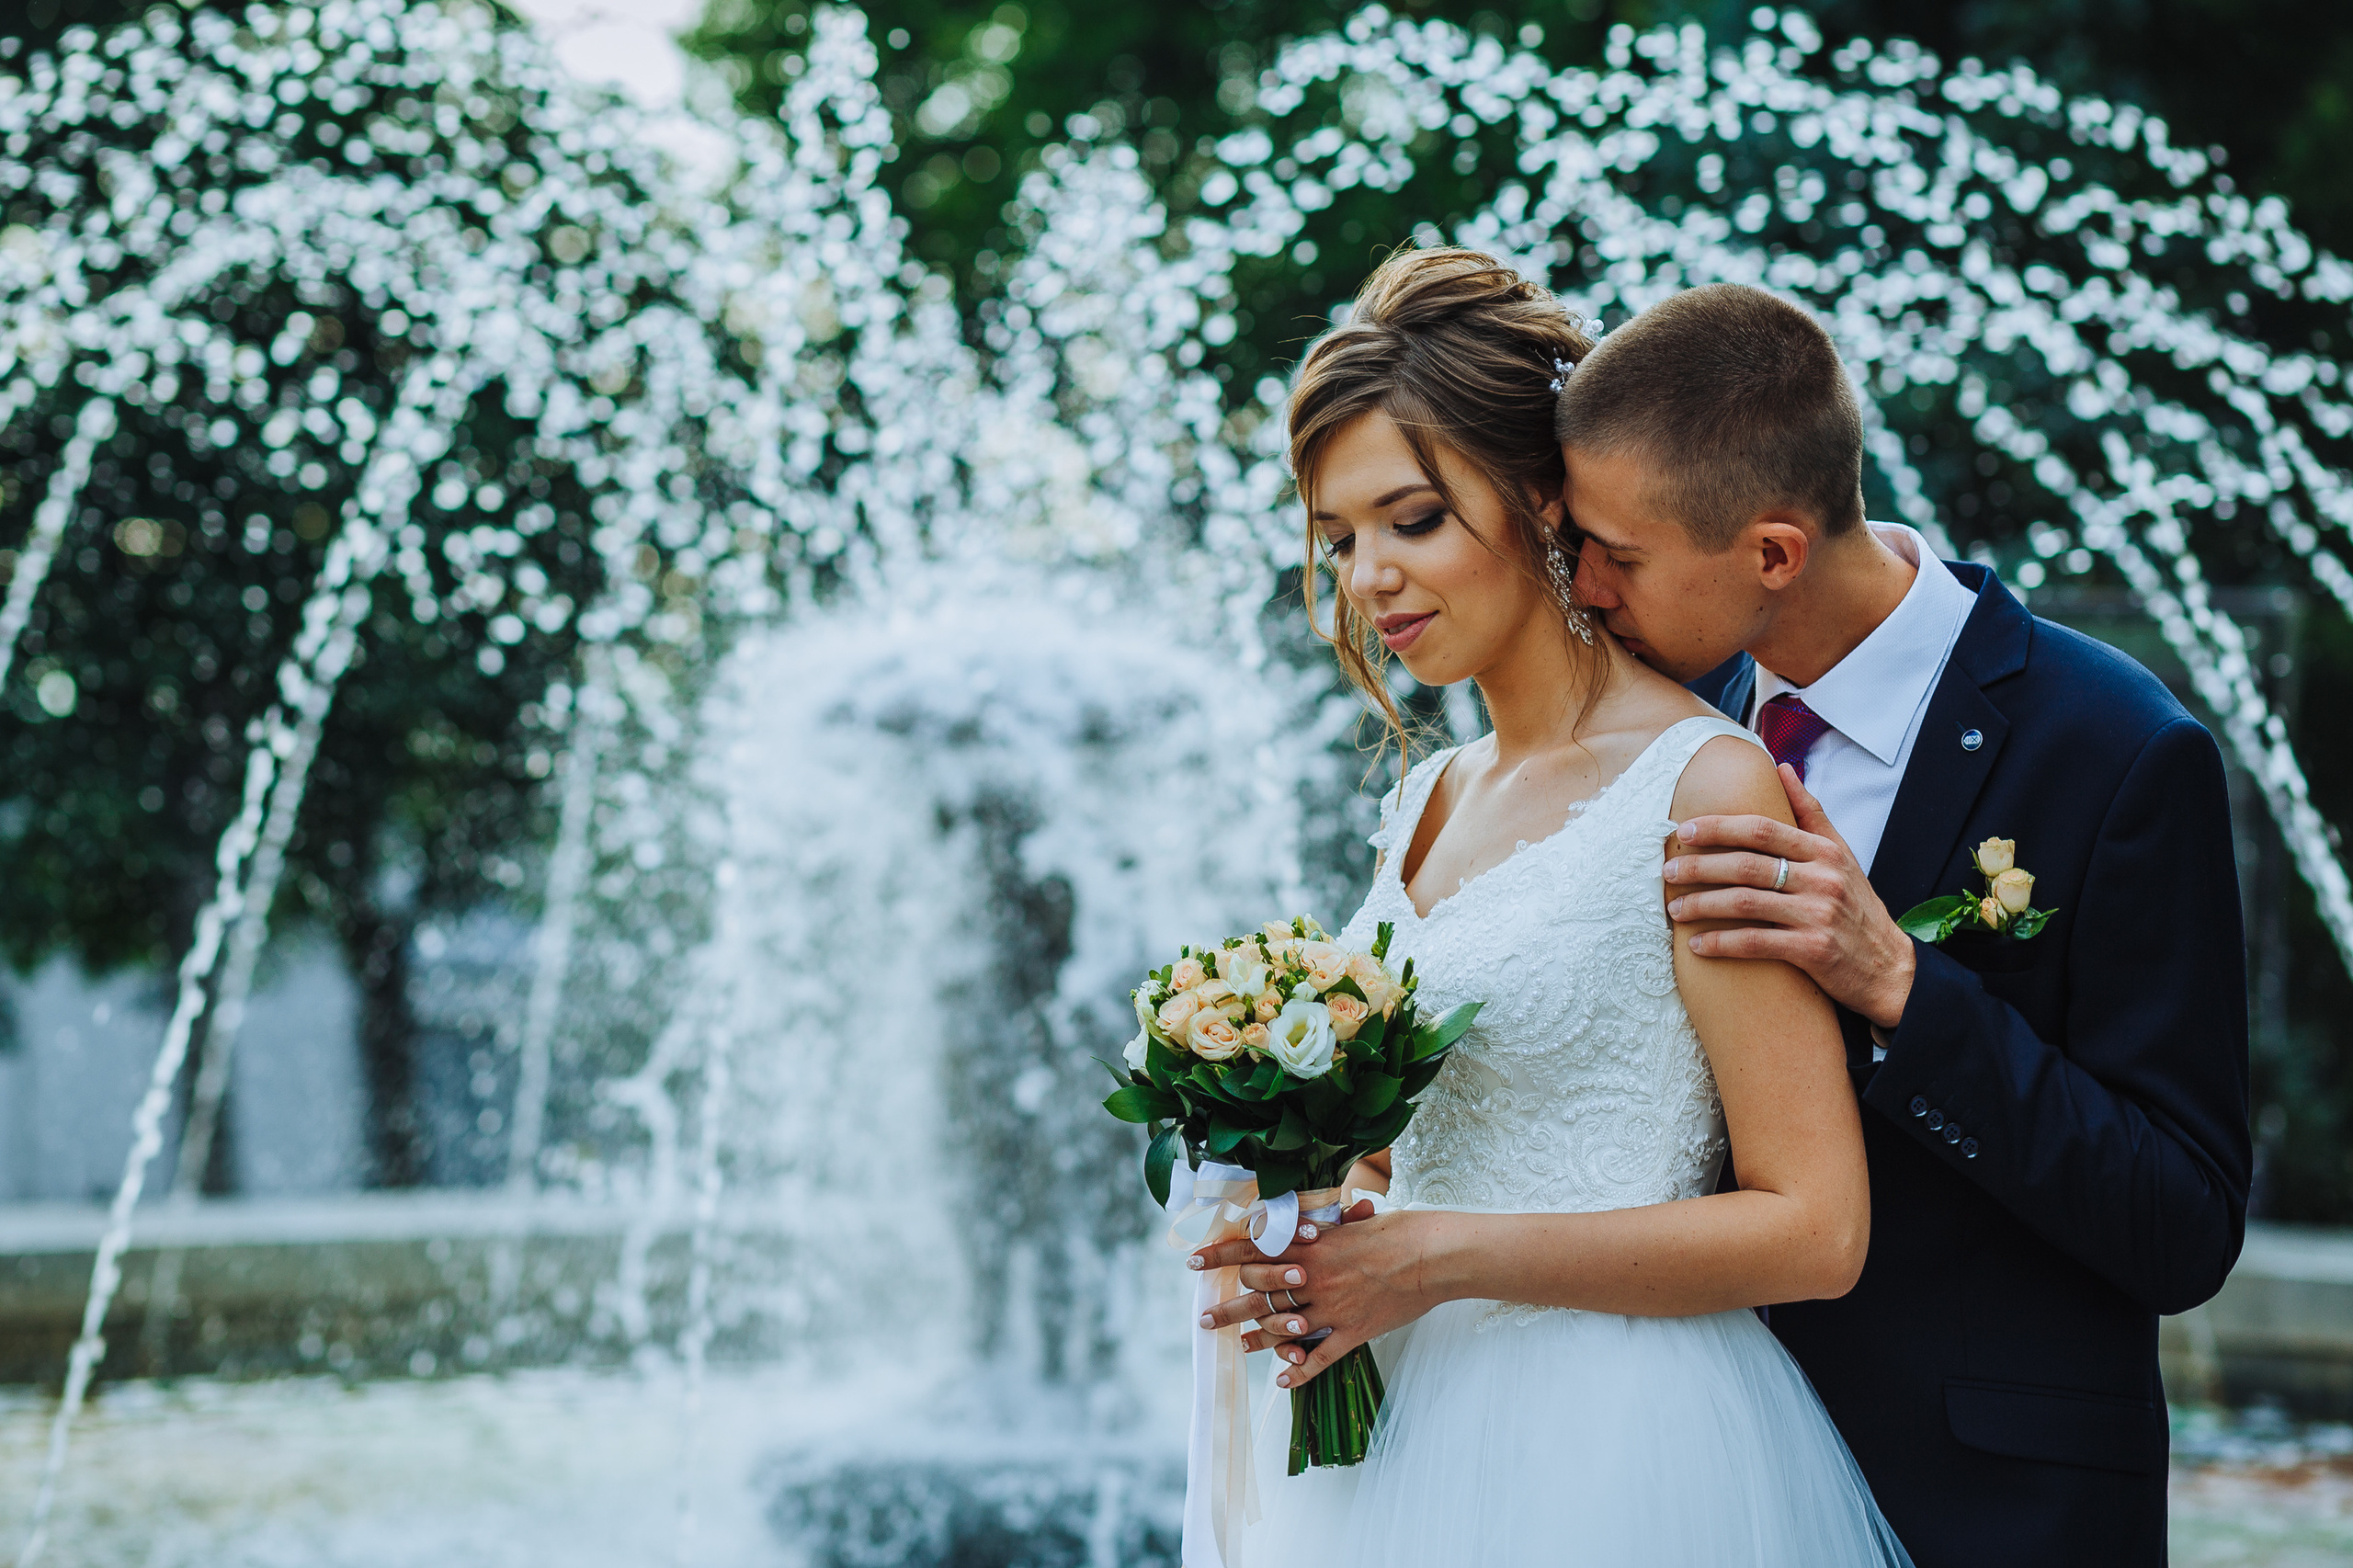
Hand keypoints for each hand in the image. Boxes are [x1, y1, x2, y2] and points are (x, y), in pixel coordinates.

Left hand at [1187, 1200, 1433, 1387]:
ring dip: (1256, 1337)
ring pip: (1282, 1327)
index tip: (1194, 1262)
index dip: (1220, 1255)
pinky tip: (1281, 1378)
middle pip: (1258, 1293)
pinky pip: (1320, 1358)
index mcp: (1311, 1245)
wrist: (1434, 1255)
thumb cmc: (1399, 1230)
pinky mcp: (1354, 1331)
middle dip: (1229, 1306)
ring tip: (1238, 1344)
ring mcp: (1332, 1308)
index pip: (1253, 1248)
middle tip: (1207, 1318)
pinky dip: (1299, 1370)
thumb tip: (1301, 1222)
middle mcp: (1314, 1277)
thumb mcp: (1353, 1222)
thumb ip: (1323, 1227)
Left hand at [1663, 763, 1915, 1030]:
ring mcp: (1818, 915)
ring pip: (1746, 903)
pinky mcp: (1813, 951)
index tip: (1684, 831)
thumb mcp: (1841, 855)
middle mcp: (1823, 879)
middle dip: (1700, 867)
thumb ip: (1809, 812)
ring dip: (1703, 905)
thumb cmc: (1855, 907)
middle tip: (1668, 872)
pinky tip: (1697, 945)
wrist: (1888, 967)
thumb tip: (1782, 767)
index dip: (1719, 827)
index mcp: (1825, 852)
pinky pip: (1756, 943)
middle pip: (1747, 865)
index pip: (1763, 829)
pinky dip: (1722, 943)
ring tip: (1674, 909)